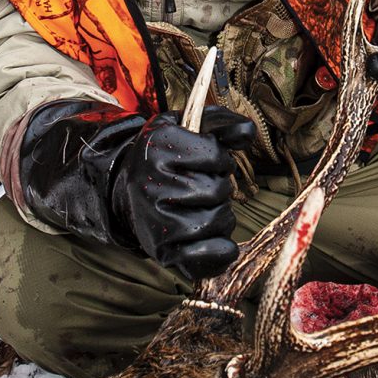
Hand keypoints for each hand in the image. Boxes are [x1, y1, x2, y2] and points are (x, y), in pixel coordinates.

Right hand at [19, 101, 255, 276]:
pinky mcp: (160, 248)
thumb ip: (221, 123)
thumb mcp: (188, 129)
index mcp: (158, 144)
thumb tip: (248, 132)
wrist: (128, 190)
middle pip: (218, 190)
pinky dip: (220, 250)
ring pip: (217, 220)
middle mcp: (151, 181)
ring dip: (220, 216)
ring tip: (200, 209)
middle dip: (219, 190)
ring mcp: (154, 217)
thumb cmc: (168, 157)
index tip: (205, 163)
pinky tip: (217, 240)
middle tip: (200, 188)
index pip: (217, 157)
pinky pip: (207, 253)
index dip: (220, 161)